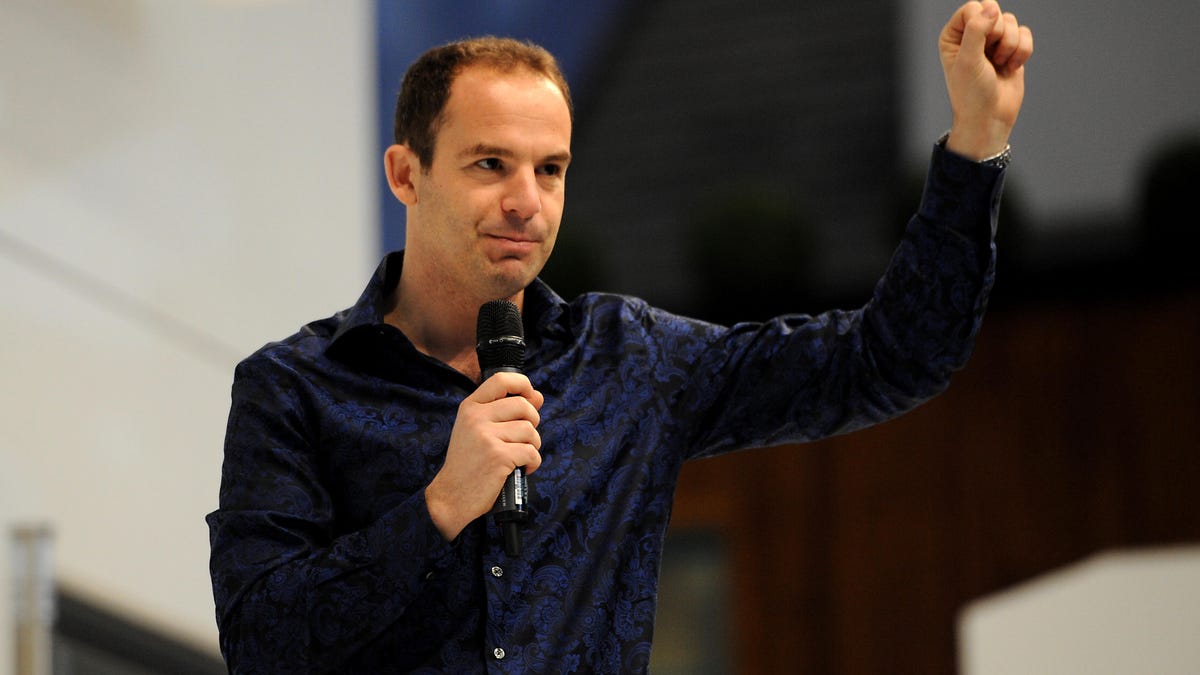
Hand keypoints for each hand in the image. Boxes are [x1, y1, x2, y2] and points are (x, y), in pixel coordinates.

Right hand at [426, 372, 543, 540]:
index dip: (523, 385)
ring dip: (533, 446)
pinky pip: (531, 453)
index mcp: (470, 407)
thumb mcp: (478, 430)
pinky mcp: (499, 456)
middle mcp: (477, 417)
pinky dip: (532, 464)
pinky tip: (521, 469)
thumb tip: (538, 396)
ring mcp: (487, 436)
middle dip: (533, 423)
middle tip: (523, 439)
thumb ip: (505, 411)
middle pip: (523, 406)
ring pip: (530, 430)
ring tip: (519, 457)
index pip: (501, 379)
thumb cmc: (468, 462)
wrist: (451, 496)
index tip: (530, 397)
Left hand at [939, 0, 1033, 158]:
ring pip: (1012, 22)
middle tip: (989, 58)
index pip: (973, 7)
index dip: (983, 23)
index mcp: (954, 35)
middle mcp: (972, 34)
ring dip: (1010, 46)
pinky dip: (1022, 52)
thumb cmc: (971, 94)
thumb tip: (991, 9)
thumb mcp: (968, 61)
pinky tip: (1010, 68)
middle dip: (999, 35)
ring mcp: (992, 41)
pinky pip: (1025, 34)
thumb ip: (976, 31)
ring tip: (998, 65)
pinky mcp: (1011, 49)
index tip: (980, 46)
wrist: (990, 118)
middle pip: (994, 11)